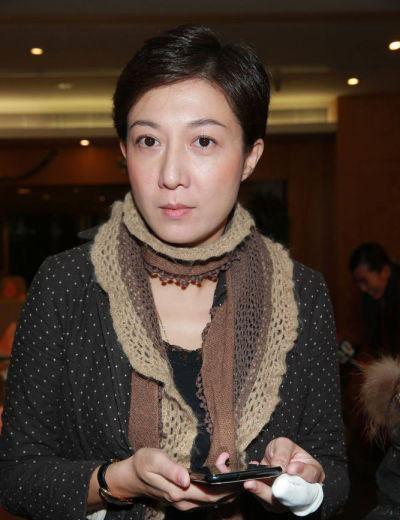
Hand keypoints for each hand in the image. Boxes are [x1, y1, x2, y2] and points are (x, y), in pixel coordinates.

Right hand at [106, 448, 239, 511]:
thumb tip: (186, 478)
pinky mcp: (185, 498)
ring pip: (211, 499)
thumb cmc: (143, 464)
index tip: (238, 476)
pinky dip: (218, 488)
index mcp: (178, 492)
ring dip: (226, 489)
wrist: (132, 476)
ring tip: (240, 475)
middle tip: (246, 475)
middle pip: (214, 498)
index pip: (208, 493)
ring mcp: (185, 502)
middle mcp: (184, 501)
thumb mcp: (154, 461)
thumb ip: (171, 470)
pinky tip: (225, 476)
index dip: (226, 487)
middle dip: (231, 488)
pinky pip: (205, 496)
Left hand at [243, 437, 324, 511]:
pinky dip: (257, 492)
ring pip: (279, 502)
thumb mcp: (283, 444)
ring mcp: (291, 499)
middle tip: (262, 480)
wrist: (274, 457)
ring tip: (250, 483)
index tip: (289, 469)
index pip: (312, 474)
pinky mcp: (277, 503)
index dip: (302, 472)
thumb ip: (282, 453)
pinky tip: (250, 482)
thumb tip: (278, 467)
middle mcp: (305, 488)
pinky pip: (267, 503)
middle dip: (277, 489)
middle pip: (295, 494)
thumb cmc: (284, 450)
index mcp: (312, 471)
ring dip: (262, 492)